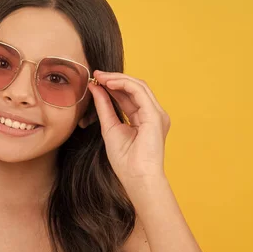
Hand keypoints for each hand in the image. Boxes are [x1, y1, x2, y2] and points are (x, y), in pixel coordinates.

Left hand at [88, 70, 170, 187]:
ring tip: (101, 77)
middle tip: (97, 74)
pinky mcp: (155, 116)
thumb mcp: (109, 127)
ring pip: (138, 86)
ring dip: (118, 79)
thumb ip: (104, 107)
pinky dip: (124, 84)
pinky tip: (109, 83)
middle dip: (115, 79)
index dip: (113, 85)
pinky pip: (139, 92)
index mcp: (144, 119)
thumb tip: (95, 87)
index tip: (96, 80)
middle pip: (134, 88)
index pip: (129, 96)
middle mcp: (153, 114)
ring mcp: (157, 114)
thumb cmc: (125, 160)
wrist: (136, 177)